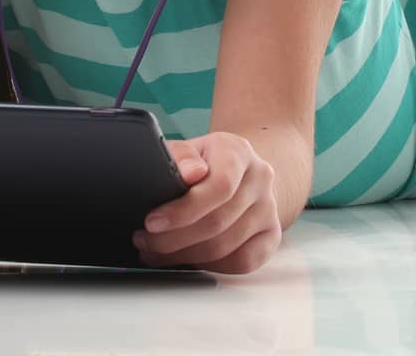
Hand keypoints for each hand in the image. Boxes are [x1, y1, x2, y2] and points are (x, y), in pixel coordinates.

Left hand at [134, 132, 281, 274]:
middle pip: (218, 222)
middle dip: (173, 239)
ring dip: (185, 255)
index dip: (183, 210)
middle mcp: (260, 178)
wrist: (239, 172)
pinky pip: (242, 262)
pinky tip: (188, 259)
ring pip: (226, 247)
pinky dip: (210, 266)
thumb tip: (188, 173)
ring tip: (156, 252)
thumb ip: (180, 156)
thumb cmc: (205, 162)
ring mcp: (269, 209)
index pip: (219, 186)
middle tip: (144, 242)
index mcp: (238, 152)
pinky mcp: (272, 235)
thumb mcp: (188, 150)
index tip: (152, 223)